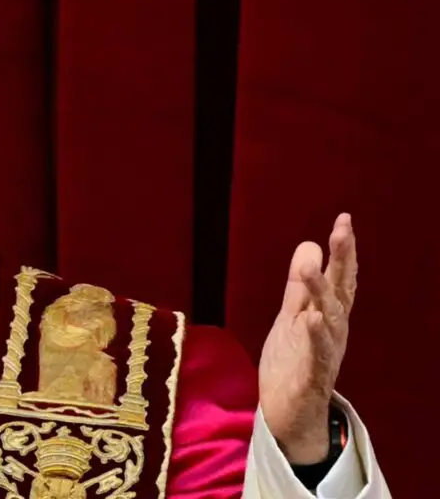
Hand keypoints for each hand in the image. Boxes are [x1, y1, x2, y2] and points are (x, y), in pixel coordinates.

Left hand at [258, 213, 356, 463]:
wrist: (289, 414)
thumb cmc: (293, 363)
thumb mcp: (292, 317)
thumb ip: (299, 285)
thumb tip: (309, 245)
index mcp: (326, 316)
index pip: (338, 278)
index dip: (342, 250)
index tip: (344, 219)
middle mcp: (332, 332)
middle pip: (340, 292)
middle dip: (342, 261)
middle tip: (342, 229)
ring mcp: (324, 354)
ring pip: (329, 320)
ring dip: (321, 292)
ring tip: (313, 266)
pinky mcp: (311, 376)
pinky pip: (317, 355)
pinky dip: (316, 336)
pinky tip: (313, 319)